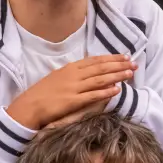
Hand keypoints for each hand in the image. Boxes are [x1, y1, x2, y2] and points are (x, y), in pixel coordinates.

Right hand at [6, 55, 136, 129]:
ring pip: (100, 79)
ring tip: (130, 74)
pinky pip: (92, 96)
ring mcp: (73, 88)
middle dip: (119, 65)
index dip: (112, 58)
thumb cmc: (42, 93)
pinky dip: (106, 92)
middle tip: (134, 64)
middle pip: (101, 68)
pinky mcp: (72, 101)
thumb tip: (88, 72)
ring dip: (117, 76)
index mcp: (70, 68)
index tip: (125, 56)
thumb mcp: (57, 77)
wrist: (28, 106)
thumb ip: (73, 74)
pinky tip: (117, 90)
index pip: (95, 60)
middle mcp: (73, 75)